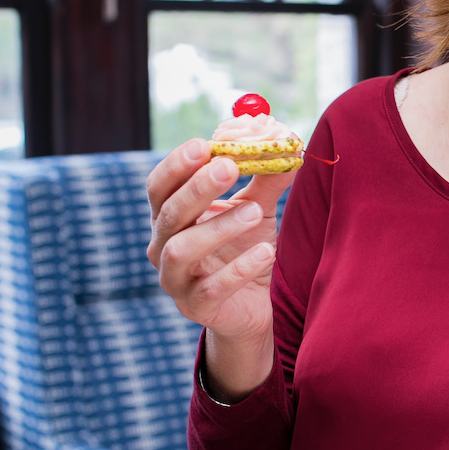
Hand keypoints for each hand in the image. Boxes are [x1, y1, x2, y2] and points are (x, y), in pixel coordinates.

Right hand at [146, 138, 293, 346]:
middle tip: (227, 167)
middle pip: (168, 213)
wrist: (251, 305)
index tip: (204, 144)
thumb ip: (266, 178)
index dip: (177, 165)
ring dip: (218, 227)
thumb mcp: (256, 208)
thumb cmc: (245, 247)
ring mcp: (175, 279)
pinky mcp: (196, 307)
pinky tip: (266, 253)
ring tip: (254, 212)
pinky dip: (239, 269)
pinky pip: (212, 288)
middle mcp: (163, 246)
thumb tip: (288, 142)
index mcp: (170, 216)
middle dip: (196, 188)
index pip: (160, 186)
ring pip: (183, 249)